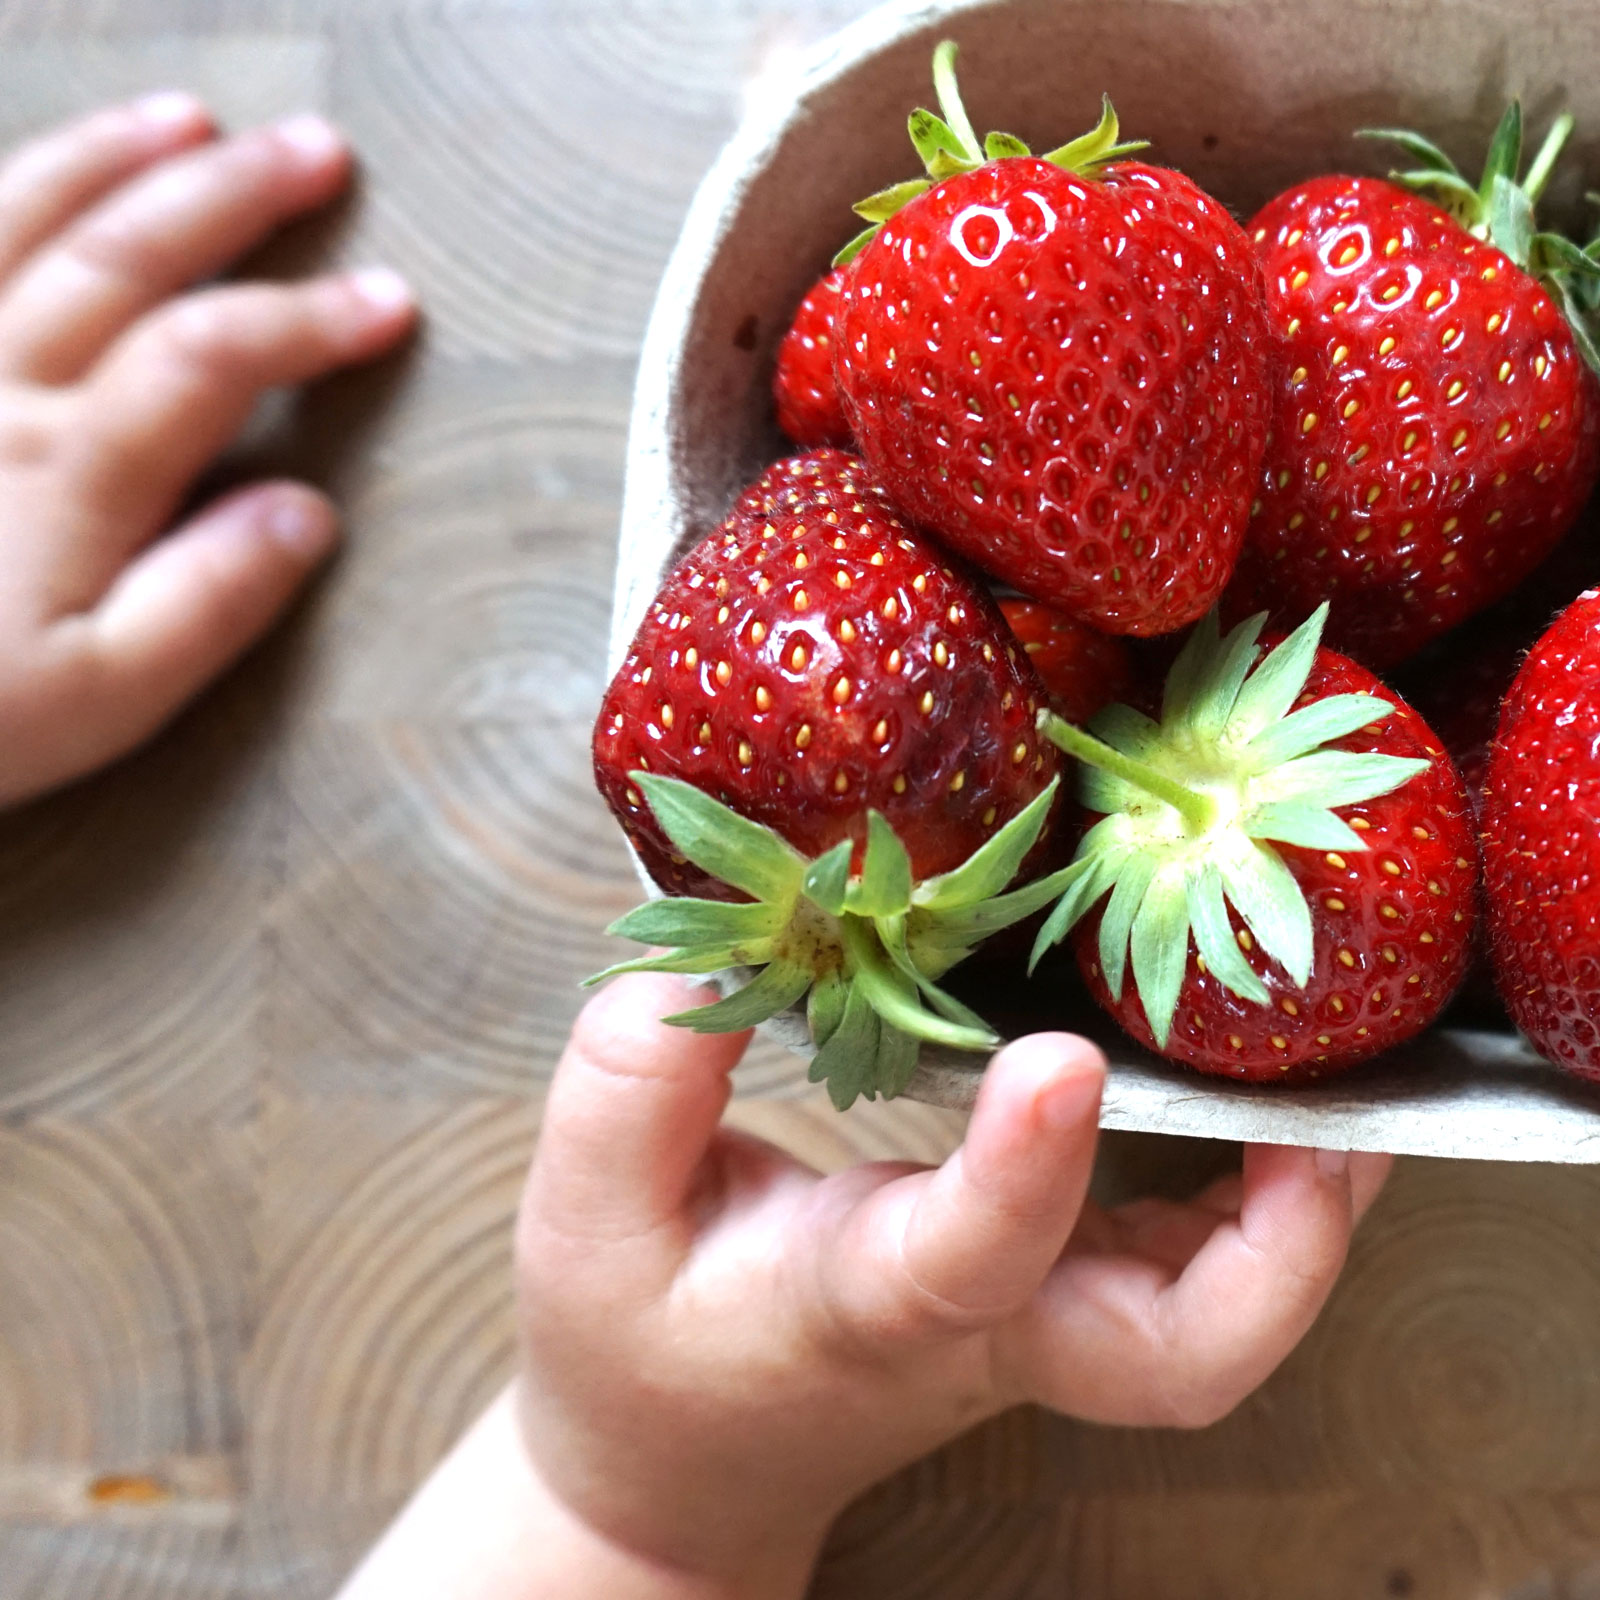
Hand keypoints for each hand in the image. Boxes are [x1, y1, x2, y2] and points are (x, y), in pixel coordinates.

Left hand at [0, 93, 415, 804]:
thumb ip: (209, 604)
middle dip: (231, 195)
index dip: (309, 318)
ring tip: (189, 117)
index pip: (213, 356)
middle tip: (318, 150)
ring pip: (20, 222)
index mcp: (66, 469)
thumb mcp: (100, 700)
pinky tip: (24, 178)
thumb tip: (310, 513)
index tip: (390, 301)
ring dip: (111, 159)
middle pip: (123, 257)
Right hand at [512, 973, 1390, 1596]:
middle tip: (1329, 1124)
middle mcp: (981, 1327)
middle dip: (1276, 1254)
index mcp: (861, 1305)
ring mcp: (1033, 1326)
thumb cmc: (634, 1342)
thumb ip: (635, 1080)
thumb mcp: (582, 1214)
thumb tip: (738, 941)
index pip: (971, 1259)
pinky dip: (1253, 1193)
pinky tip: (1261, 1099)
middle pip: (1176, 1355)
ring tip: (1341, 1084)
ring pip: (1213, 1319)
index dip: (1027, 1169)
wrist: (680, 1462)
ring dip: (1300, 1218)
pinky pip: (1185, 1261)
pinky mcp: (1047, 1299)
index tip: (1062, 1059)